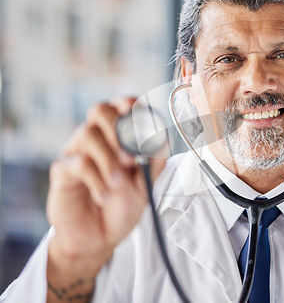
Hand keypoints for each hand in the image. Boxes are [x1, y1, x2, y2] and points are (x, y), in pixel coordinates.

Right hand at [45, 97, 165, 300]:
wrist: (100, 238)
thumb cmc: (122, 206)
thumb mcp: (147, 183)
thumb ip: (156, 160)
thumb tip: (161, 136)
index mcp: (119, 136)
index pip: (124, 105)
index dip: (135, 109)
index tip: (146, 129)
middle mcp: (97, 138)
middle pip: (100, 109)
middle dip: (118, 130)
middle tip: (131, 158)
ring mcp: (77, 151)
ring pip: (88, 133)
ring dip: (109, 159)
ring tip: (118, 183)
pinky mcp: (62, 171)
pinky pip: (78, 162)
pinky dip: (96, 180)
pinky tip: (103, 195)